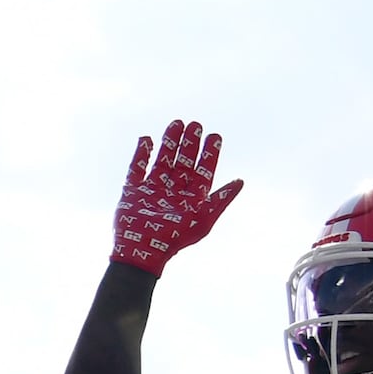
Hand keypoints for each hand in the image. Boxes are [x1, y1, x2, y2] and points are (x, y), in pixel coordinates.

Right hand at [111, 120, 242, 275]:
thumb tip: (240, 181)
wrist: (142, 250)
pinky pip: (137, 168)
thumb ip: (221, 199)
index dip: (209, 153)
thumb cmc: (175, 238)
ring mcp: (152, 190)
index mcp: (191, 198)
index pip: (203, 170)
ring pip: (162, 160)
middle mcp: (173, 191)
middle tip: (196, 125)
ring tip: (176, 123)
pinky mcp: (132, 191)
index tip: (215, 136)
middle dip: (190, 143)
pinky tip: (147, 139)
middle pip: (183, 162)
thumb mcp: (205, 218)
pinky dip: (141, 154)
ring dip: (169, 143)